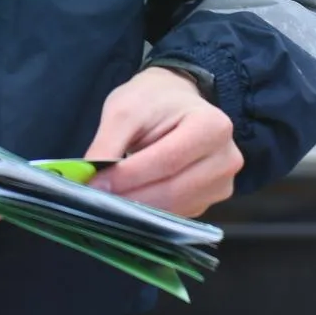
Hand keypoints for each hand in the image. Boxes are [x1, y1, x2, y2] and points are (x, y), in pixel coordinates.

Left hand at [83, 67, 241, 218]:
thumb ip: (107, 144)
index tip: (95, 186)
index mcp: (211, 127)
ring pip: (176, 209)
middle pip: (174, 190)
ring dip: (139, 212)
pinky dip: (151, 215)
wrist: (176, 99)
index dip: (129, 177)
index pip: (167, 161)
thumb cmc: (153, 100)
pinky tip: (130, 205)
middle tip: (96, 201)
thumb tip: (89, 181)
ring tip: (109, 203)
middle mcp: (226, 159)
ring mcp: (223, 184)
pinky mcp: (211, 200)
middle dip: (131, 198)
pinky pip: (179, 215)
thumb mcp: (125, 109)